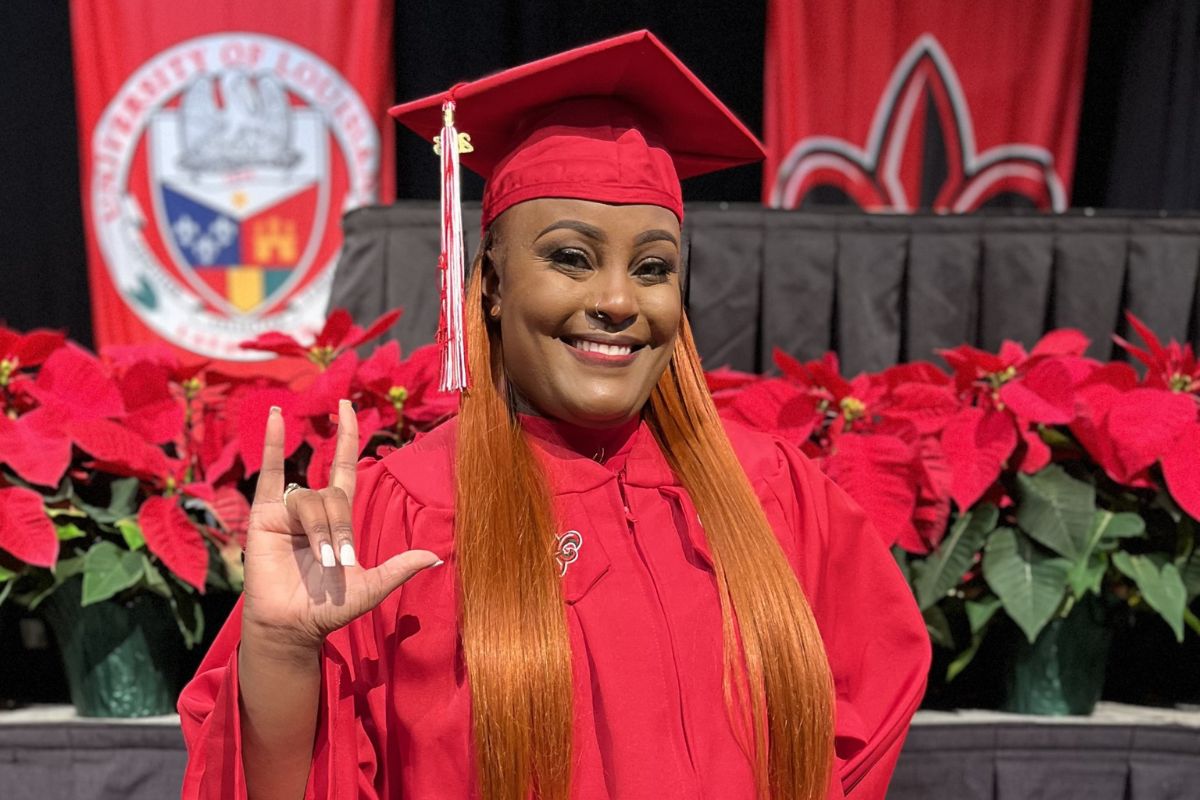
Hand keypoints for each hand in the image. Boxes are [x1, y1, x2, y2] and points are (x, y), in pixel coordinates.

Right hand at [240, 400, 440, 656]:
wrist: (293, 626)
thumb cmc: (329, 609)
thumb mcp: (372, 586)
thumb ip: (400, 568)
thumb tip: (437, 557)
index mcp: (338, 518)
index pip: (343, 465)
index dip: (347, 435)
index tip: (348, 406)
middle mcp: (314, 509)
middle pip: (333, 495)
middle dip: (338, 528)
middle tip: (337, 563)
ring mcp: (288, 510)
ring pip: (310, 500)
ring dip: (319, 530)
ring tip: (320, 562)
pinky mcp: (264, 517)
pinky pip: (269, 475)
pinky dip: (273, 444)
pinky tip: (278, 416)